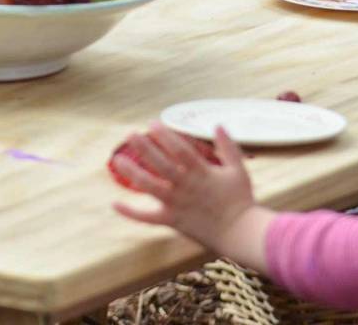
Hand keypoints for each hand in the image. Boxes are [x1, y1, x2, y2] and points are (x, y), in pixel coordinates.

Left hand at [112, 123, 273, 270]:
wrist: (241, 233)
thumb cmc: (241, 201)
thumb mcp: (238, 170)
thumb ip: (228, 147)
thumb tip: (218, 125)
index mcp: (201, 172)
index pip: (180, 150)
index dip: (165, 135)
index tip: (152, 123)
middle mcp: (186, 186)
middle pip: (161, 164)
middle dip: (145, 148)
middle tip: (130, 134)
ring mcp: (177, 204)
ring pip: (150, 187)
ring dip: (133, 173)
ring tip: (118, 159)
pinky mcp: (173, 220)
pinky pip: (148, 218)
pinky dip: (131, 212)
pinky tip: (115, 203)